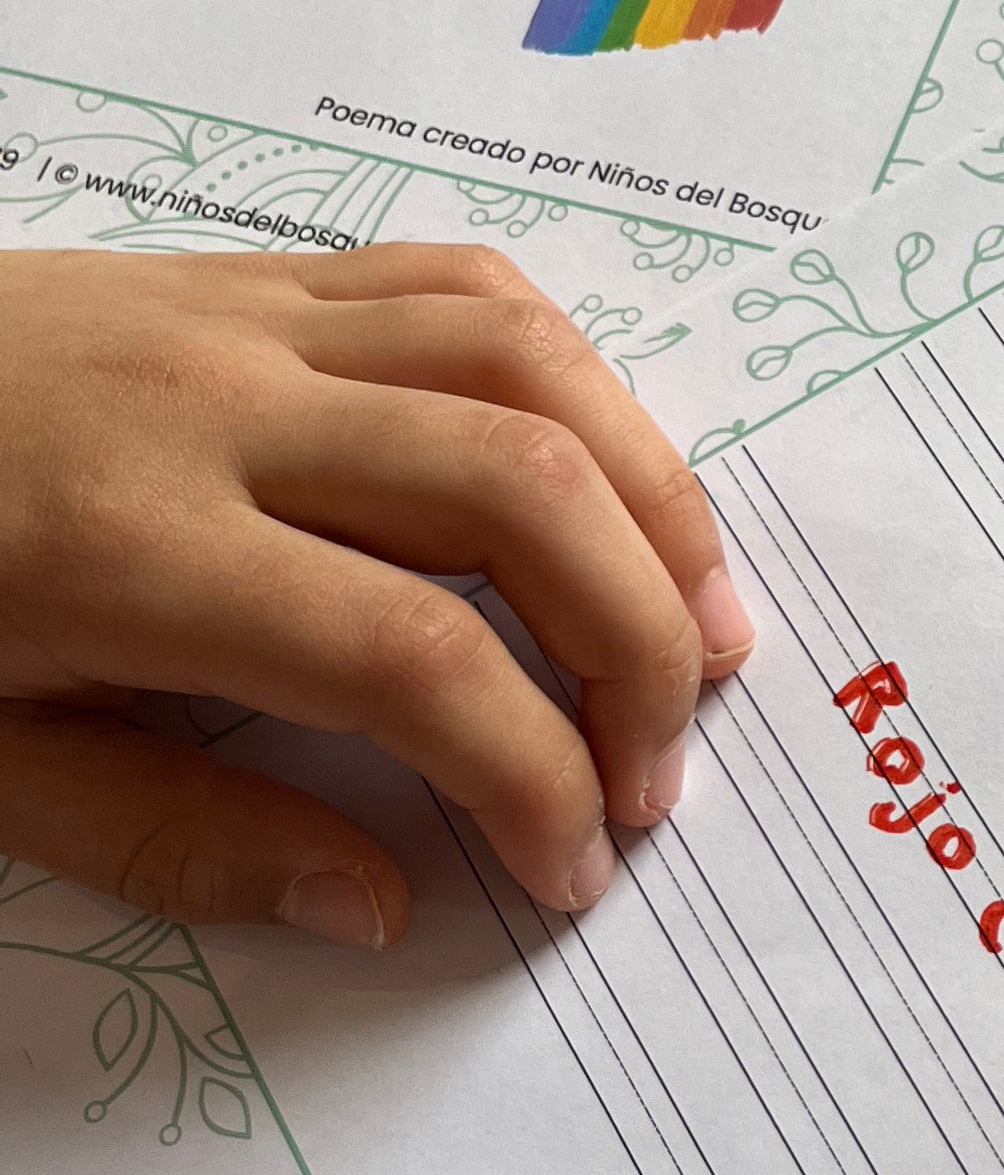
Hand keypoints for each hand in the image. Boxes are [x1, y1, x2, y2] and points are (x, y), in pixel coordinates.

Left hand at [0, 245, 752, 939]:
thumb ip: (177, 840)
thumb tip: (382, 901)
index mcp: (127, 551)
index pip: (409, 657)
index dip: (529, 775)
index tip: (567, 867)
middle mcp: (214, 408)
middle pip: (517, 487)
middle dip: (637, 641)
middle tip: (660, 768)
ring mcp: (244, 318)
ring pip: (524, 362)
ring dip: (652, 495)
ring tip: (706, 622)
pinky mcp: (256, 273)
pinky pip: (460, 286)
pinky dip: (573, 377)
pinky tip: (607, 474)